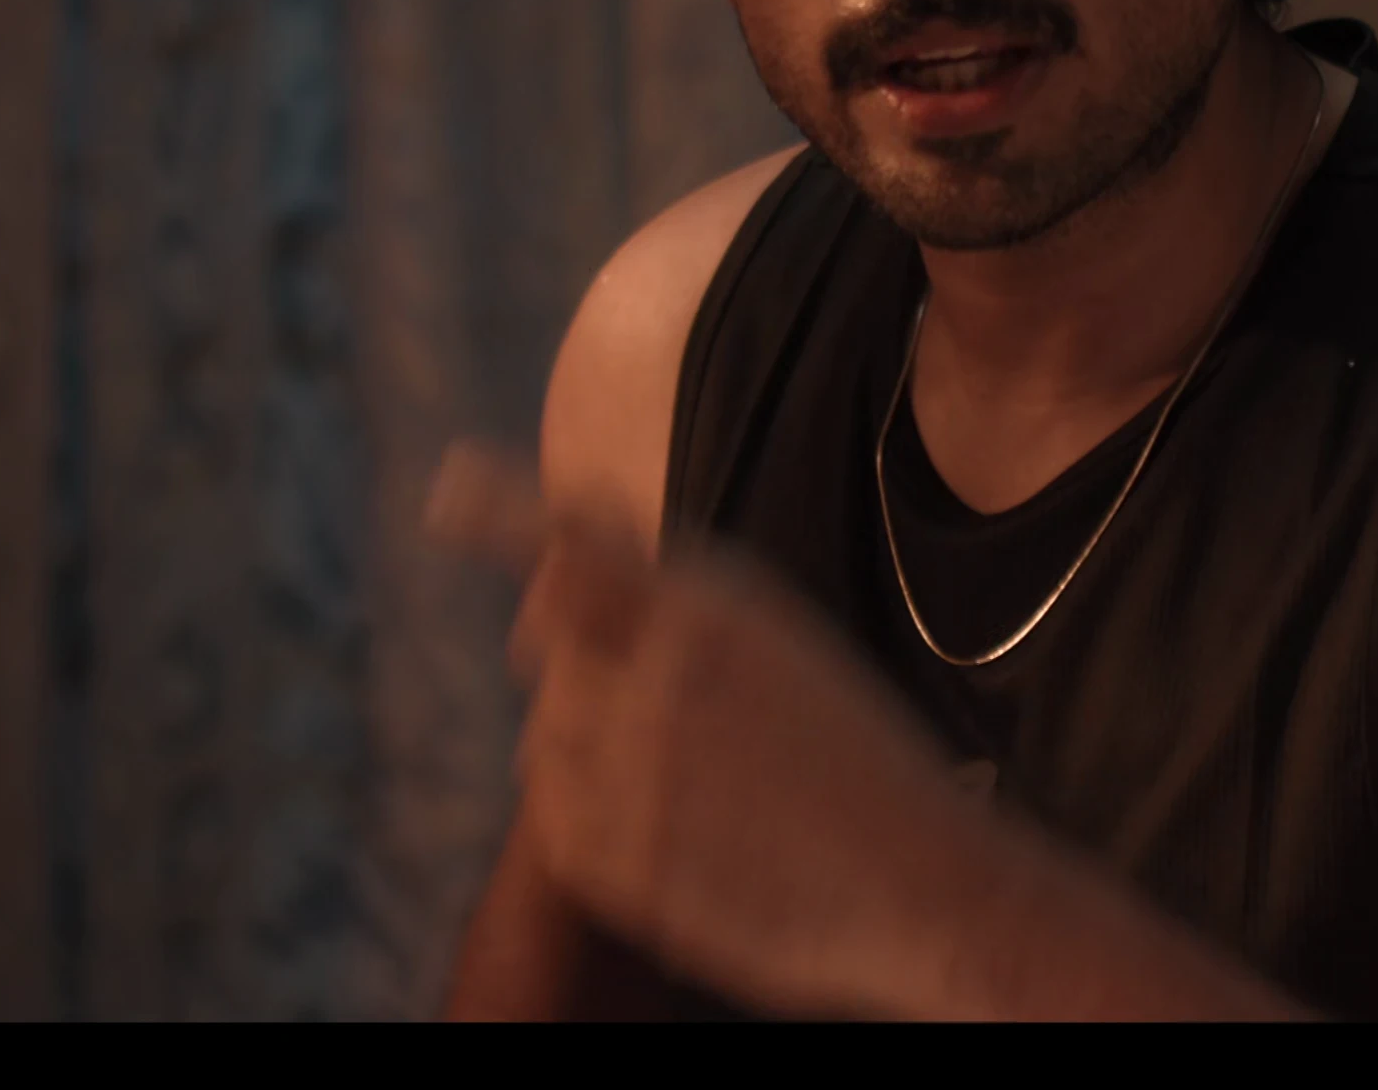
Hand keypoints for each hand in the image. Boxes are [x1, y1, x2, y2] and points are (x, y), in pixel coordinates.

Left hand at [425, 443, 1005, 1017]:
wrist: (930, 884)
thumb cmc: (858, 762)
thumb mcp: (782, 647)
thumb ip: (676, 603)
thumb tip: (555, 561)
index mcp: (715, 611)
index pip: (574, 548)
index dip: (502, 519)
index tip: (447, 493)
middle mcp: (664, 679)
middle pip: (546, 649)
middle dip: (576, 668)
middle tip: (651, 709)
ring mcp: (638, 775)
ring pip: (541, 739)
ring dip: (581, 748)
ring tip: (682, 780)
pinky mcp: (625, 862)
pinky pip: (555, 824)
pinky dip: (588, 825)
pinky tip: (672, 836)